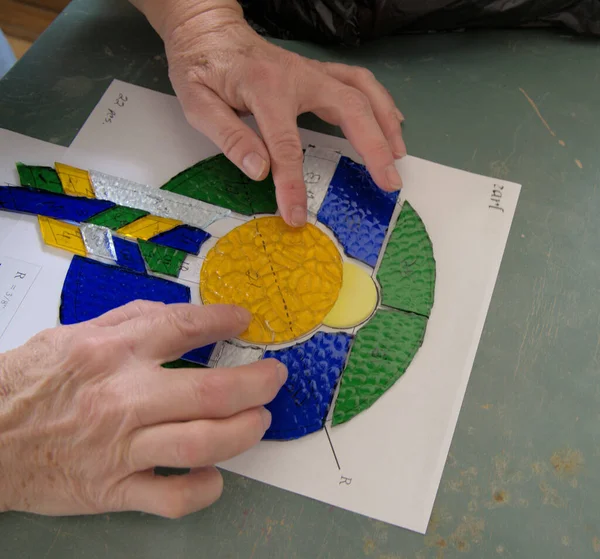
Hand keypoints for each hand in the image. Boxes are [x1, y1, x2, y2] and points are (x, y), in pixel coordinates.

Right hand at [0, 301, 285, 516]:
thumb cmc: (34, 381)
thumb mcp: (76, 332)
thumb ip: (132, 319)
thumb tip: (185, 314)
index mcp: (113, 352)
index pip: (184, 327)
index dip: (223, 321)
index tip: (245, 320)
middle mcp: (123, 397)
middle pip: (210, 390)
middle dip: (256, 383)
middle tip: (274, 378)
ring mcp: (121, 448)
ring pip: (202, 442)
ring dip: (243, 430)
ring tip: (259, 419)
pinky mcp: (114, 489)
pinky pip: (171, 497)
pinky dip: (203, 488)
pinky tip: (215, 473)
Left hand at [133, 0, 405, 225]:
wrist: (208, 31)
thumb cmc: (200, 68)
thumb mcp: (199, 103)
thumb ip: (229, 136)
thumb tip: (260, 171)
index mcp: (265, 89)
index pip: (286, 145)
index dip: (292, 184)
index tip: (297, 216)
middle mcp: (299, 77)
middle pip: (350, 109)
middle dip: (374, 148)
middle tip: (388, 182)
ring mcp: (312, 72)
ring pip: (363, 91)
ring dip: (385, 123)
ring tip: (398, 156)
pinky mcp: (317, 72)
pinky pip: (358, 82)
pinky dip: (380, 102)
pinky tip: (391, 121)